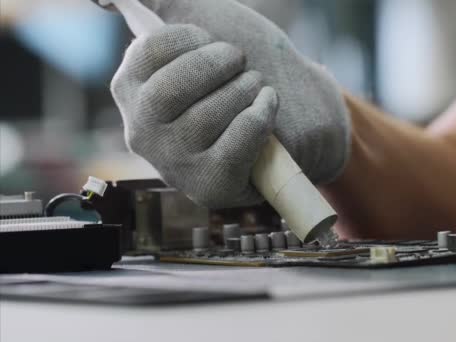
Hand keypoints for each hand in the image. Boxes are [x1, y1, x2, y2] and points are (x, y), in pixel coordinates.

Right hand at [112, 1, 349, 207]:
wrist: (261, 147)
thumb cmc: (224, 91)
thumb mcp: (190, 57)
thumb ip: (161, 26)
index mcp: (129, 93)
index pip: (148, 51)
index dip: (191, 39)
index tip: (213, 43)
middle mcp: (142, 132)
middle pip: (174, 86)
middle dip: (218, 65)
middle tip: (240, 61)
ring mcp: (174, 163)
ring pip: (209, 115)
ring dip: (244, 89)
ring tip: (256, 86)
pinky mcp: (208, 184)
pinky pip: (238, 139)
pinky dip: (261, 114)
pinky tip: (266, 105)